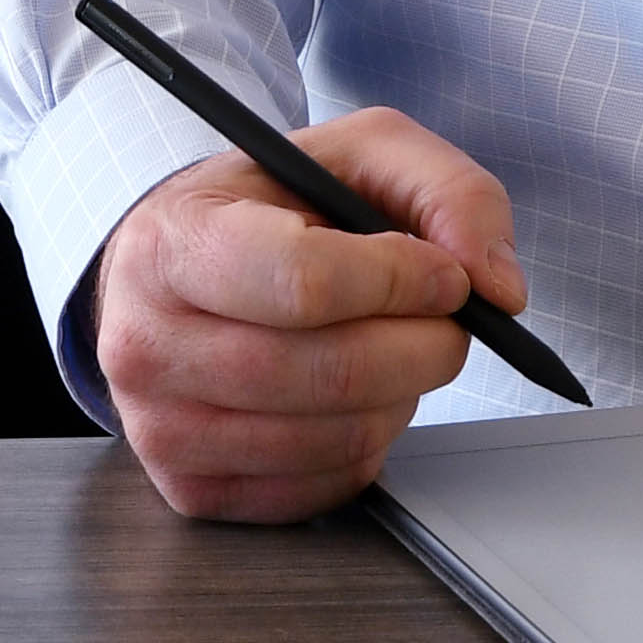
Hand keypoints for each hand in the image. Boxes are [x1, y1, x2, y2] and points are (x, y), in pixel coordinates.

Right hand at [91, 106, 526, 522]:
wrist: (178, 266)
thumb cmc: (268, 204)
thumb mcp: (355, 152)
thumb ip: (444, 189)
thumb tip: (496, 283)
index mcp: (172, 242)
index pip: (305, 281)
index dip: (400, 281)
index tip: (445, 273)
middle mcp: (147, 342)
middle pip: (331, 372)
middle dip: (424, 347)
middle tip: (449, 319)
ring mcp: (161, 430)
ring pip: (334, 438)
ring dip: (401, 397)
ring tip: (396, 348)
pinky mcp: (191, 491)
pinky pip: (321, 488)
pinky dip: (368, 445)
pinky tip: (359, 396)